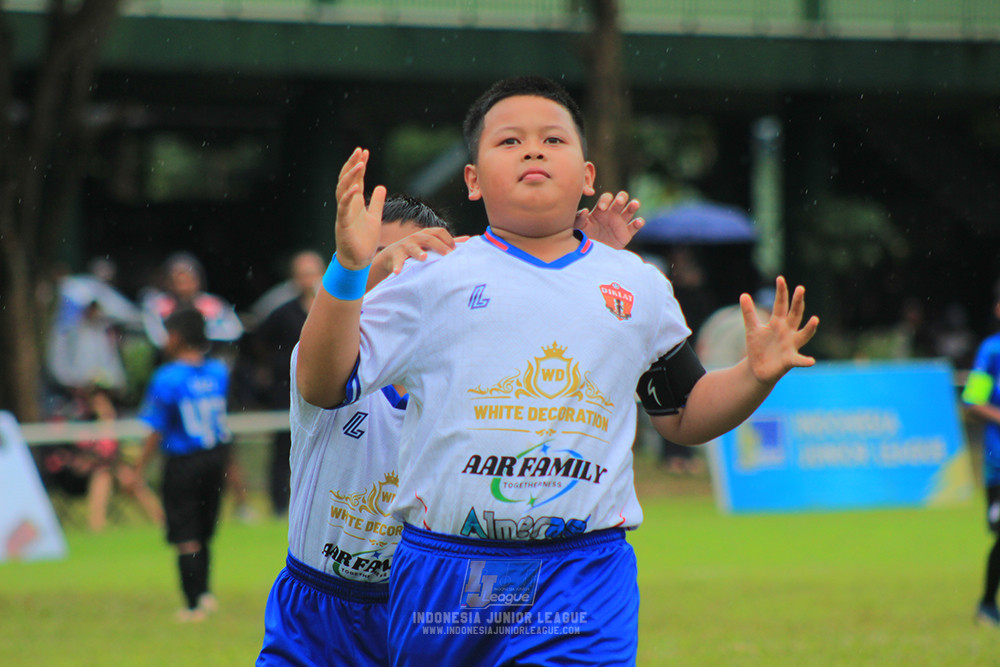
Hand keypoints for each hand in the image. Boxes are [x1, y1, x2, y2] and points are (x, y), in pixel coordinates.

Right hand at [335, 148, 385, 269]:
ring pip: (342, 190)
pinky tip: (356, 187)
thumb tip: (381, 186)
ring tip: (360, 164)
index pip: (355, 179)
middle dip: (352, 165)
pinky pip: (343, 208)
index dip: (359, 165)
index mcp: (354, 203)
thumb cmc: (364, 240)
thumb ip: (376, 202)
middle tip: (359, 151)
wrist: (358, 261)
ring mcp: (343, 214)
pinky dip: (348, 197)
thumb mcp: (374, 217)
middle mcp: (347, 205)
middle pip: (346, 180)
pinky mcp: (343, 224)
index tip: (364, 152)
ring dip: (350, 177)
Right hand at [368, 228, 469, 288]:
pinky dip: (398, 266)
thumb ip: (449, 242)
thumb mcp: (432, 244)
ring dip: (418, 252)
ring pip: (413, 247)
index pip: (439, 232)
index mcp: (427, 234)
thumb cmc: (418, 249)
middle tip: (447, 254)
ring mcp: (406, 245)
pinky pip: (398, 261)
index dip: (448, 239)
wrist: (393, 255)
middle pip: (429, 238)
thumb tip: (468, 240)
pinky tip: (398, 272)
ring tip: (424, 257)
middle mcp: (416, 237)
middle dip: (438, 246)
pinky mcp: (396, 255)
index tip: (455, 250)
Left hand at [574, 190, 644, 249]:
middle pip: (621, 199)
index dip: (606, 200)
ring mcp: (621, 223)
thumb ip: (579, 219)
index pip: (607, 198)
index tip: (601, 207)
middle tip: (619, 201)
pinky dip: (639, 223)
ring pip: (630, 210)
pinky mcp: (627, 234)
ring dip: (633, 205)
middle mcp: (613, 213)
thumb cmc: (584, 237)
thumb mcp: (579, 228)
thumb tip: (584, 211)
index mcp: (601, 209)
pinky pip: (635, 226)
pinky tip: (638, 221)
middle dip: (621, 198)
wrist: (592, 254)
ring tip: (634, 204)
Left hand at [741, 276, 819, 385]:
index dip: (781, 292)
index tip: (780, 278)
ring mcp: (790, 345)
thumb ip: (749, 313)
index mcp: (778, 323)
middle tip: (800, 288)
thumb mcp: (752, 328)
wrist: (757, 369)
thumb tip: (743, 294)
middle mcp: (787, 332)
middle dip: (797, 302)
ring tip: (815, 319)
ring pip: (803, 335)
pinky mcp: (789, 360)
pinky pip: (799, 360)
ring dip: (810, 328)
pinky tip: (811, 361)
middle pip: (794, 314)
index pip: (780, 304)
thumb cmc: (758, 347)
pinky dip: (805, 361)